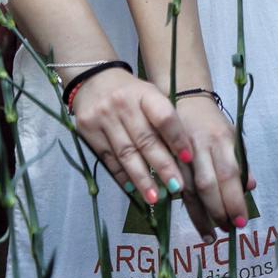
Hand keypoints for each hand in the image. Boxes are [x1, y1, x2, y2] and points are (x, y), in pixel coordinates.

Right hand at [70, 68, 191, 210]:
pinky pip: (109, 159)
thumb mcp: (150, 96)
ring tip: (155, 197)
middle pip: (145, 140)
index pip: (164, 116)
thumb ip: (164, 120)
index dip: (177, 138)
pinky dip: (122, 177)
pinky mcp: (88, 132)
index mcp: (144, 93)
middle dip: (163, 166)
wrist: (92, 80)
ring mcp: (103, 118)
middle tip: (176, 187)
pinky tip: (134, 189)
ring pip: (126, 154)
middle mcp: (123, 104)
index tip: (189, 159)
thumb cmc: (131, 93)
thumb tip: (183, 156)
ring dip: (142, 178)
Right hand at [175, 95, 255, 239]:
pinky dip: (184, 207)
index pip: (229, 174)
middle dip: (217, 211)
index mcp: (222, 140)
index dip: (234, 200)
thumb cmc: (213, 124)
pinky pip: (174, 187)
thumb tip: (250, 187)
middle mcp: (200, 147)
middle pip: (207, 185)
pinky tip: (192, 221)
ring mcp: (180, 153)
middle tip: (227, 231)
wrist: (184, 99)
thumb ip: (241, 162)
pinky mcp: (166, 158)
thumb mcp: (233, 136)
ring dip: (200, 216)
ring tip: (210, 237)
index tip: (241, 221)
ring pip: (189, 190)